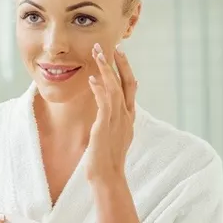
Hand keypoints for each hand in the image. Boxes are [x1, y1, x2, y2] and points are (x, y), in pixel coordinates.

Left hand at [85, 43, 137, 182]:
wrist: (108, 177)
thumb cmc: (106, 158)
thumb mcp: (112, 134)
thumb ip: (113, 118)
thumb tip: (108, 105)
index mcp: (128, 117)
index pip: (130, 87)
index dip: (126, 69)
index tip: (119, 54)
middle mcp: (126, 117)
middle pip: (127, 83)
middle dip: (120, 63)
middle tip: (113, 45)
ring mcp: (118, 121)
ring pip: (115, 89)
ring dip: (107, 70)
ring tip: (99, 54)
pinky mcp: (106, 127)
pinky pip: (105, 104)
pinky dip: (99, 89)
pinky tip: (92, 79)